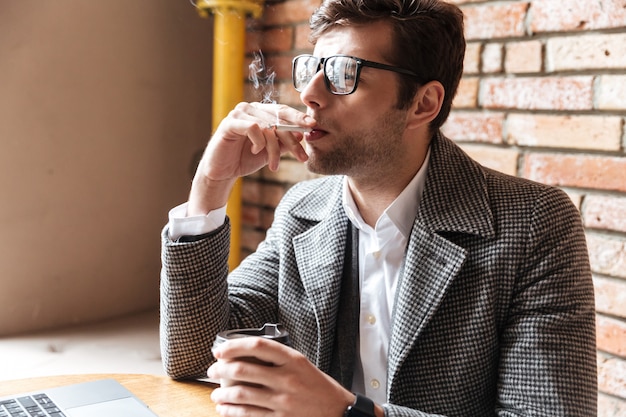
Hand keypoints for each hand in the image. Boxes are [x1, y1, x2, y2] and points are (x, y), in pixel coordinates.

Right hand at [188, 102, 314, 215]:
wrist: (222, 173)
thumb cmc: (244, 159)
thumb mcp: (270, 151)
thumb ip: (284, 142)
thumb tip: (301, 133)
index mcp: (260, 112)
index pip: (283, 111)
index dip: (298, 117)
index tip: (313, 126)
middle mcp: (250, 109)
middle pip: (278, 119)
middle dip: (292, 140)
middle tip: (302, 156)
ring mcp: (239, 114)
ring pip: (267, 127)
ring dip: (274, 149)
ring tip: (274, 165)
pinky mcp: (229, 123)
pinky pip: (253, 128)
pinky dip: (258, 142)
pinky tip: (255, 151)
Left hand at [207, 337, 353, 416]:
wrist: (338, 412)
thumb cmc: (318, 386)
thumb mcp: (303, 364)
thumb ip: (279, 359)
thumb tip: (245, 356)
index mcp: (293, 360)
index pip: (258, 346)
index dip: (234, 346)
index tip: (219, 351)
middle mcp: (287, 379)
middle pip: (244, 370)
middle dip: (220, 371)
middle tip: (212, 371)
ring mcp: (283, 401)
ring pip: (242, 394)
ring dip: (222, 394)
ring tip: (215, 395)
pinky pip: (249, 415)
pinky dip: (232, 412)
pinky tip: (225, 410)